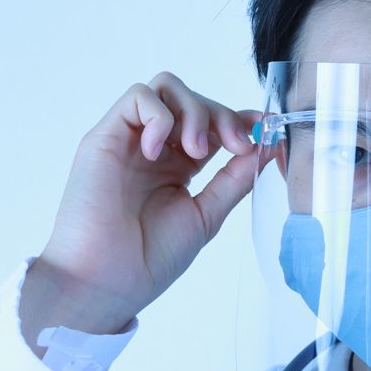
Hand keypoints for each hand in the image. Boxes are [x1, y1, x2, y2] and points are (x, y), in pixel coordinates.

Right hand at [20, 71, 258, 354]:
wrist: (107, 281)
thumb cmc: (150, 256)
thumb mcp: (207, 214)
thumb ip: (235, 178)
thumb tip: (267, 146)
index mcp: (180, 166)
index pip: (213, 123)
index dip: (240, 119)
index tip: (265, 130)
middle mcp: (155, 147)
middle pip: (194, 99)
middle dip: (222, 116)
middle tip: (236, 146)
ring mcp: (129, 140)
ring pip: (167, 89)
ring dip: (194, 111)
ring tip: (196, 151)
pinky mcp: (103, 137)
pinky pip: (138, 98)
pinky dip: (159, 116)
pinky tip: (158, 152)